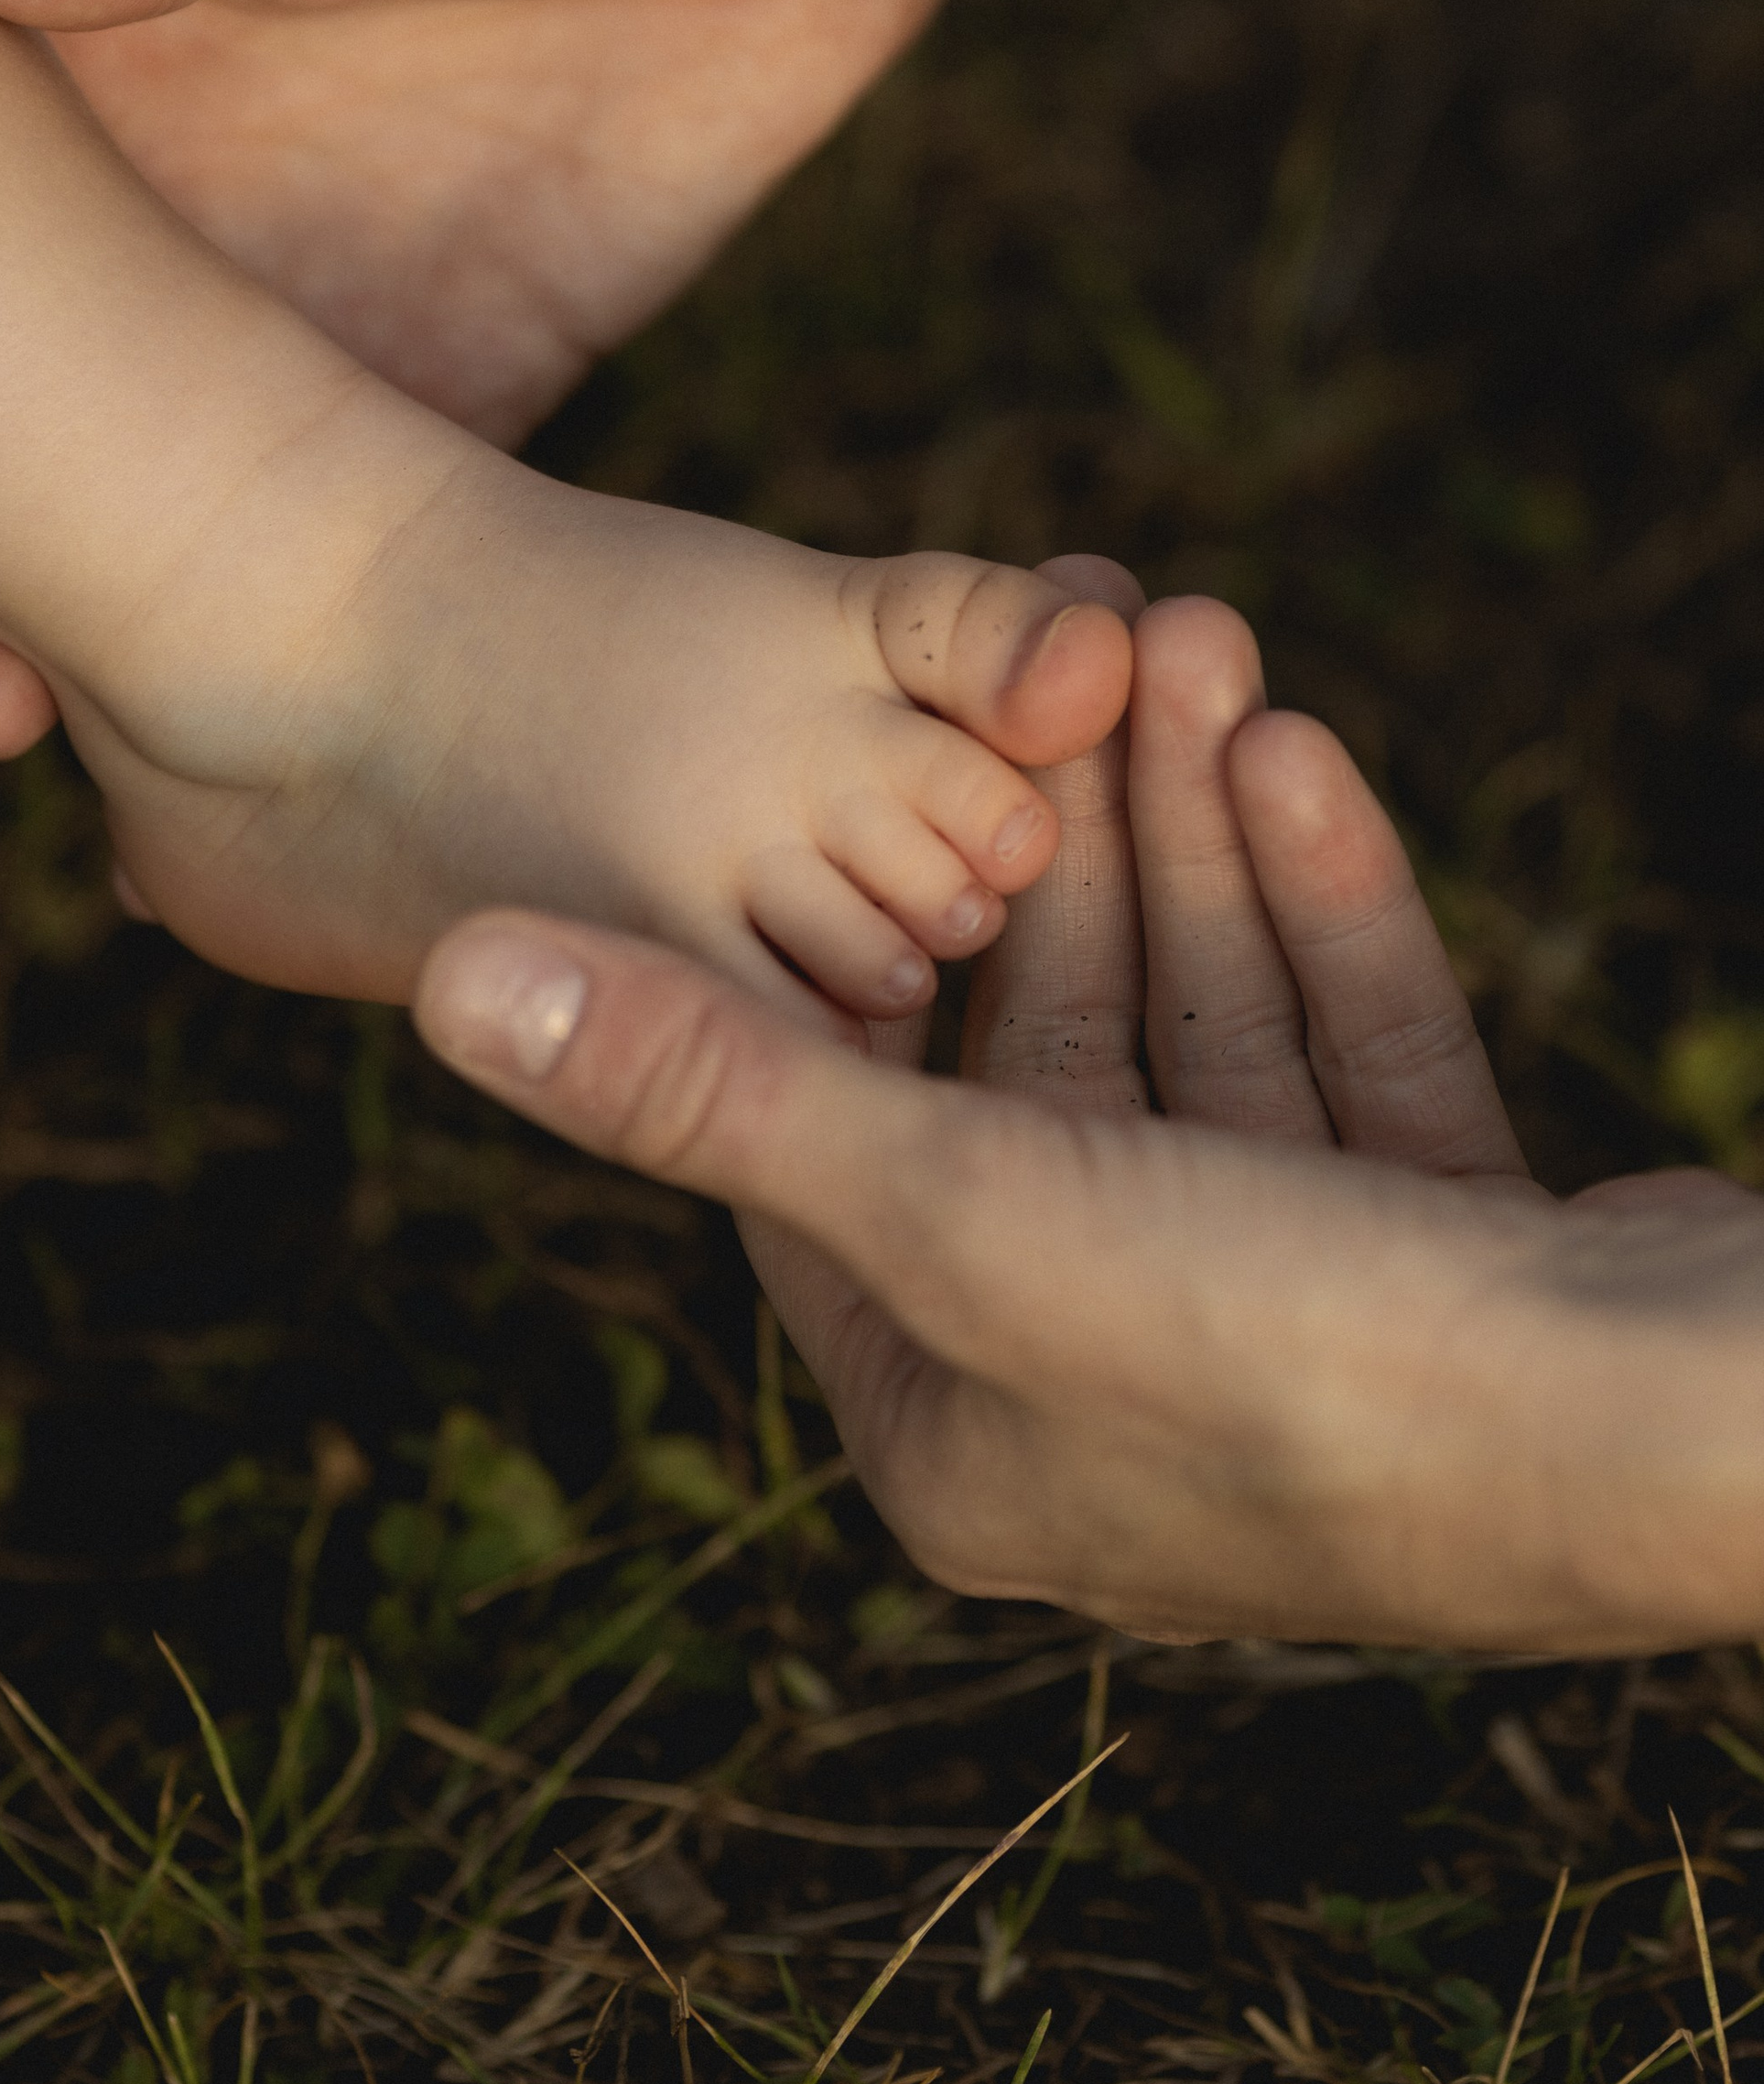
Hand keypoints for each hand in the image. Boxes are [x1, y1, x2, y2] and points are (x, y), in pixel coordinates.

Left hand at [414, 572, 1763, 1649]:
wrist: (1699, 1442)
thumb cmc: (1294, 1358)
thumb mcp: (959, 1206)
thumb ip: (704, 1084)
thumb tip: (445, 981)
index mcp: (964, 1436)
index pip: (845, 1152)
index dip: (839, 943)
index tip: (842, 762)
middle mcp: (1111, 1409)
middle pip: (1050, 1068)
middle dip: (1068, 847)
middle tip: (1082, 640)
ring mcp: (1293, 1349)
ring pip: (1208, 1041)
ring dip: (1194, 844)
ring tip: (1196, 642)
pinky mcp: (1443, 1287)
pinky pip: (1351, 1069)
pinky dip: (1322, 916)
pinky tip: (1291, 753)